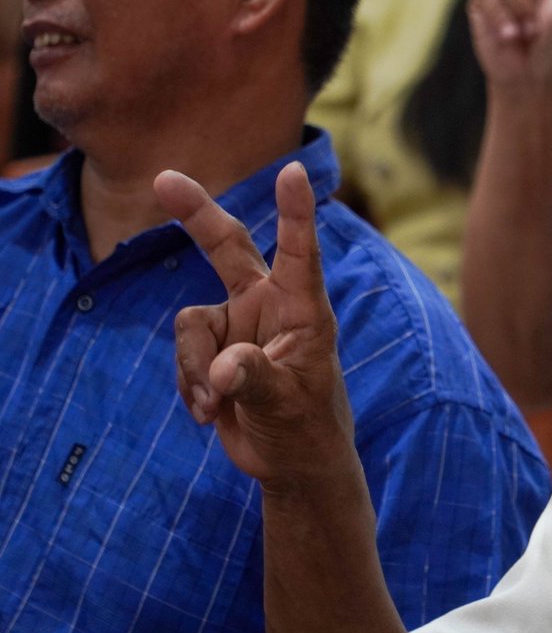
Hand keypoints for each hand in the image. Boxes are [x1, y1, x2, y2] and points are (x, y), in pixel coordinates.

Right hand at [154, 162, 357, 487]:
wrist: (291, 461)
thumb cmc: (306, 427)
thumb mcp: (285, 403)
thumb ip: (255, 380)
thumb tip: (224, 369)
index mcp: (304, 310)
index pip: (300, 253)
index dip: (295, 212)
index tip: (294, 171)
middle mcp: (269, 306)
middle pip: (227, 248)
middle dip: (195, 215)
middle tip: (163, 178)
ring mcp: (238, 324)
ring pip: (189, 324)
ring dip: (194, 367)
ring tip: (215, 404)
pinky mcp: (214, 348)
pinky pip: (183, 352)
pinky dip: (190, 382)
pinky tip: (210, 411)